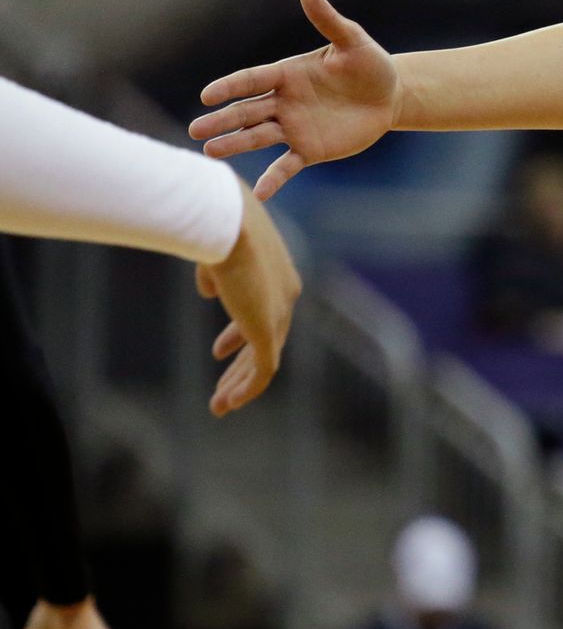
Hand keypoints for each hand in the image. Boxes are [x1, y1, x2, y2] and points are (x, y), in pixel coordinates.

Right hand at [189, 0, 399, 199]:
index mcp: (288, 74)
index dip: (230, 87)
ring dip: (235, 144)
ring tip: (210, 151)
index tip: (207, 95)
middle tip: (195, 130)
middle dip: (222, 121)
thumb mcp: (353, 41)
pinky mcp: (310, 150)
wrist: (391, 97)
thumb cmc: (371, 65)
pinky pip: (287, 165)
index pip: (252, 80)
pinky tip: (259, 194)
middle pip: (246, 111)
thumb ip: (328, 20)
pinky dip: (273, 179)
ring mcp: (294, 127)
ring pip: (258, 137)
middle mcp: (284, 102)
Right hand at [194, 181, 301, 414]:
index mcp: (278, 276)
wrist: (227, 223)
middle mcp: (286, 295)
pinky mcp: (268, 329)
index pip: (265, 313)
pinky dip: (248, 388)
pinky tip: (230, 402)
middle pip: (268, 340)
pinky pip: (264, 369)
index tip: (219, 351)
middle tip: (223, 388)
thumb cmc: (216, 227)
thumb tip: (209, 290)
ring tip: (221, 405)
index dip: (239, 335)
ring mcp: (280, 313)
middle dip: (241, 366)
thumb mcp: (217, 251)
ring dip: (241, 384)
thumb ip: (217, 274)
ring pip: (265, 360)